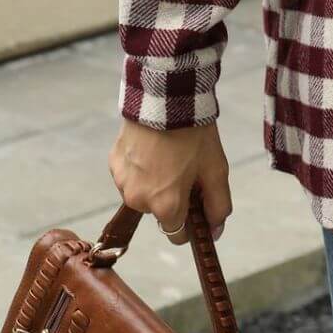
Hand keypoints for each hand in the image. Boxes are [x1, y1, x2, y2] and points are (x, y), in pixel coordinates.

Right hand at [108, 119, 231, 245]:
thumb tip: (215, 232)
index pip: (177, 234)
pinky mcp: (114, 164)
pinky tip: (152, 147)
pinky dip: (140, 168)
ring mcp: (122, 183)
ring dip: (155, 182)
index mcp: (165, 206)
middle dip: (173, 197)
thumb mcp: (216, 169)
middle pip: (160, 211)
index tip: (197, 201)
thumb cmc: (194, 134)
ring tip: (168, 154)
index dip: (190, 221)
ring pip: (143, 194)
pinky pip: (130, 176)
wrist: (165, 98)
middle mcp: (139, 201)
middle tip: (186, 168)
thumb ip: (218, 205)